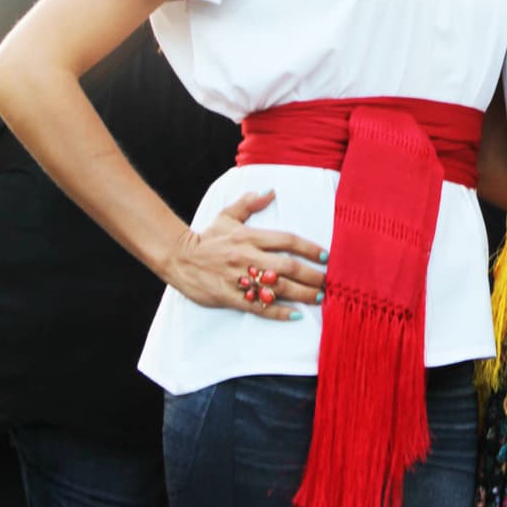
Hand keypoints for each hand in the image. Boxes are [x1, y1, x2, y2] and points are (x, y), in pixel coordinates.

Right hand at [162, 189, 329, 320]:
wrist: (178, 258)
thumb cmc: (207, 238)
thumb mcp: (227, 215)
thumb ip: (249, 203)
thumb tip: (270, 192)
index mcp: (249, 236)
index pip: (287, 240)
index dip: (309, 248)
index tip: (325, 256)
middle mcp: (248, 257)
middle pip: (287, 266)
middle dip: (311, 275)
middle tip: (328, 282)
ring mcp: (239, 278)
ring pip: (277, 287)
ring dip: (301, 294)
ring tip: (318, 298)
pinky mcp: (230, 297)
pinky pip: (258, 306)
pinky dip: (277, 311)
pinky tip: (294, 315)